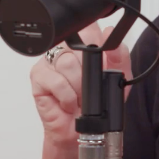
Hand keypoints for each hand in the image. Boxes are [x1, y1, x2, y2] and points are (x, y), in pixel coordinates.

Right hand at [29, 23, 132, 156]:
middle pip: (79, 46)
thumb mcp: (117, 80)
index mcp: (83, 46)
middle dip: (89, 72)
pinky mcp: (38, 76)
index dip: (94, 37)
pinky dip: (67, 96)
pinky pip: (57, 80)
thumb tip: (110, 33)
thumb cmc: (95, 105)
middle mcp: (65, 50)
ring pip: (68, 63)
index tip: (101, 56)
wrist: (78, 132)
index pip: (87, 26)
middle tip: (89, 88)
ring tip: (79, 98)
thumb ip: (120, 56)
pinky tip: (68, 103)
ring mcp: (49, 61)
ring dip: (78, 87)